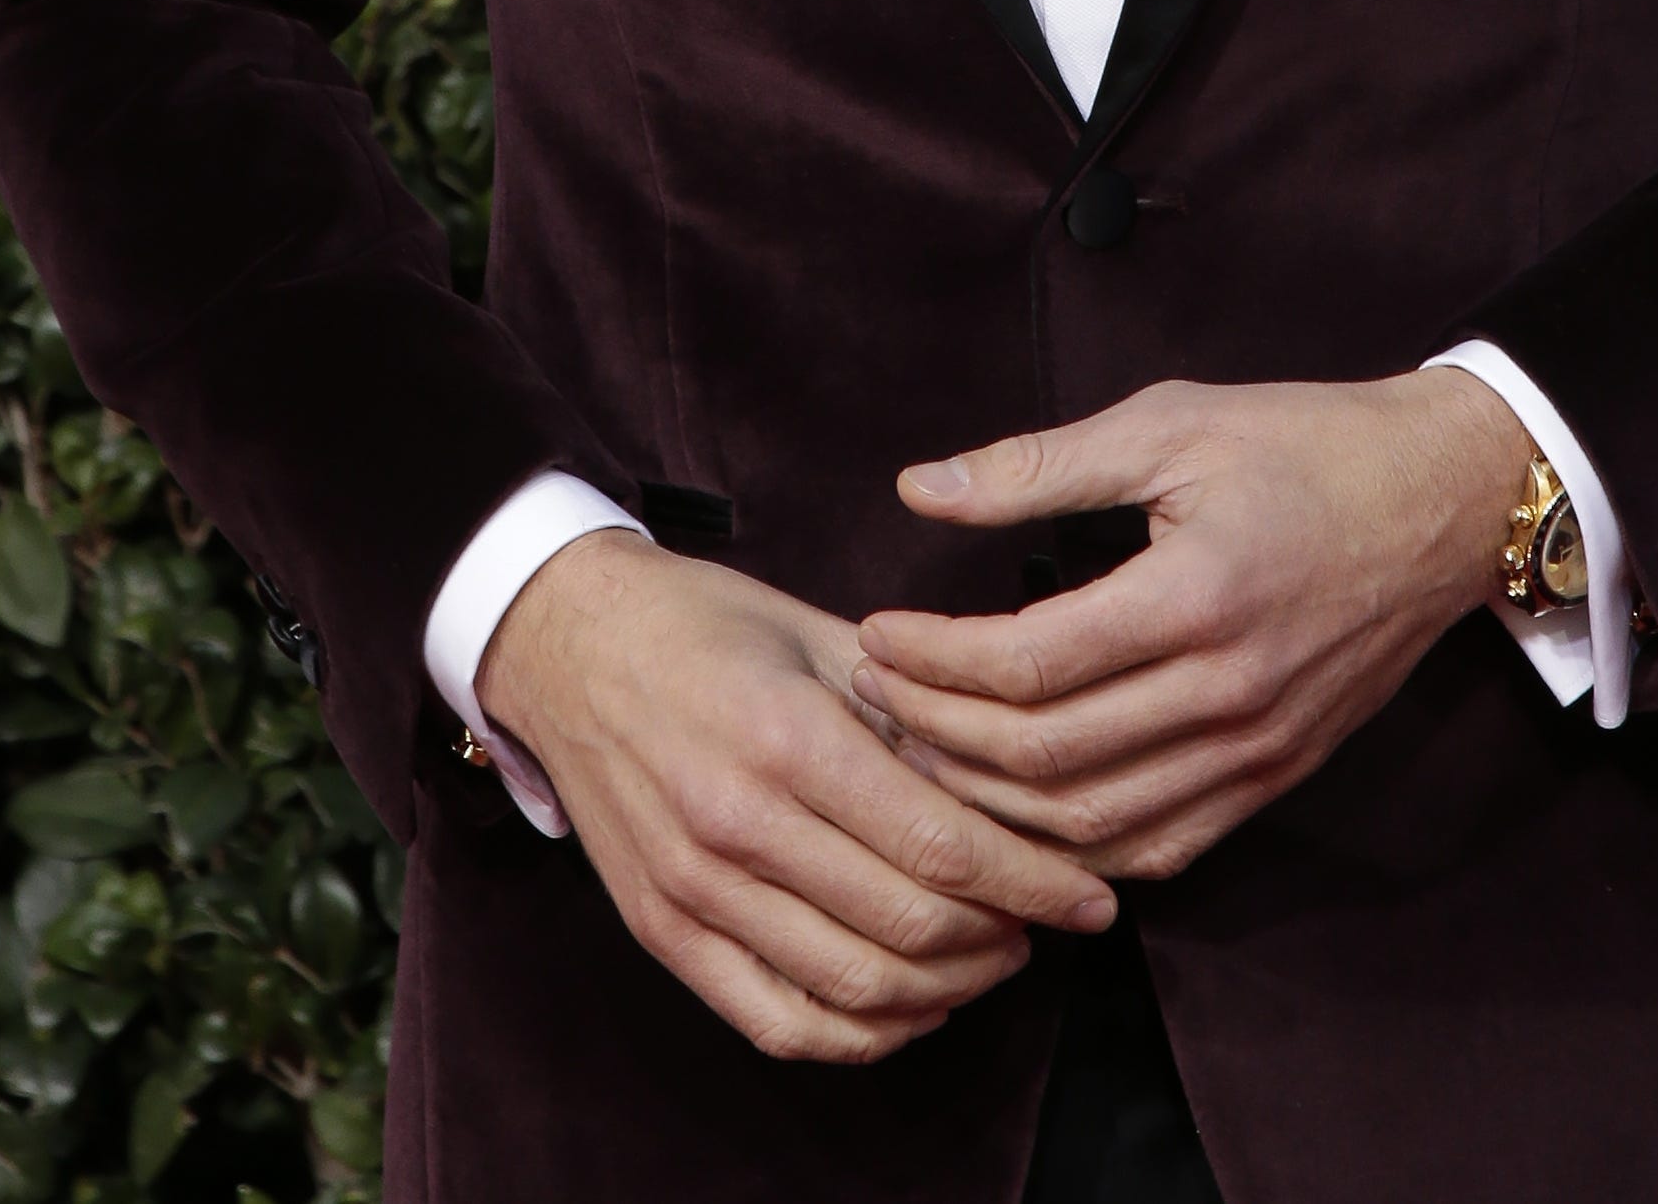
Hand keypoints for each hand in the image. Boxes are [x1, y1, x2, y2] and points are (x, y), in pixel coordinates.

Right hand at [479, 530, 1117, 1061]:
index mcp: (786, 736)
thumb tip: (1015, 784)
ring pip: (854, 988)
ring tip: (992, 955)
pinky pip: (780, 1023)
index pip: (940, 843)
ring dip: (947, 988)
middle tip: (1050, 919)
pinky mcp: (664, 934)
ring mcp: (693, 890)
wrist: (568, 643)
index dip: (1033, 882)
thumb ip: (913, 709)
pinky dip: (863, 1033)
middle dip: (1004, 935)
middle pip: (909, 923)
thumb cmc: (704, 624)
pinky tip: (910, 1001)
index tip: (1090, 894)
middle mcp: (737, 823)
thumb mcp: (819, 632)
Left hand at [852, 371, 1527, 880]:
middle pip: (1044, 758)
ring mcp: (1257, 749)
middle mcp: (1228, 692)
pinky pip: (1159, 845)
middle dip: (938, 736)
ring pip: (1093, 825)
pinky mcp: (1276, 776)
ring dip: (992, 804)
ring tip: (924, 754)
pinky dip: (1077, 847)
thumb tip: (920, 488)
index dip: (932, 662)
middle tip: (875, 698)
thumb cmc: (1304, 443)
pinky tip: (1020, 811)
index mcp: (1196, 594)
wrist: (1443, 497)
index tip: (874, 636)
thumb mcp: (1170, 423)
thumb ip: (1038, 464)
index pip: (1027, 666)